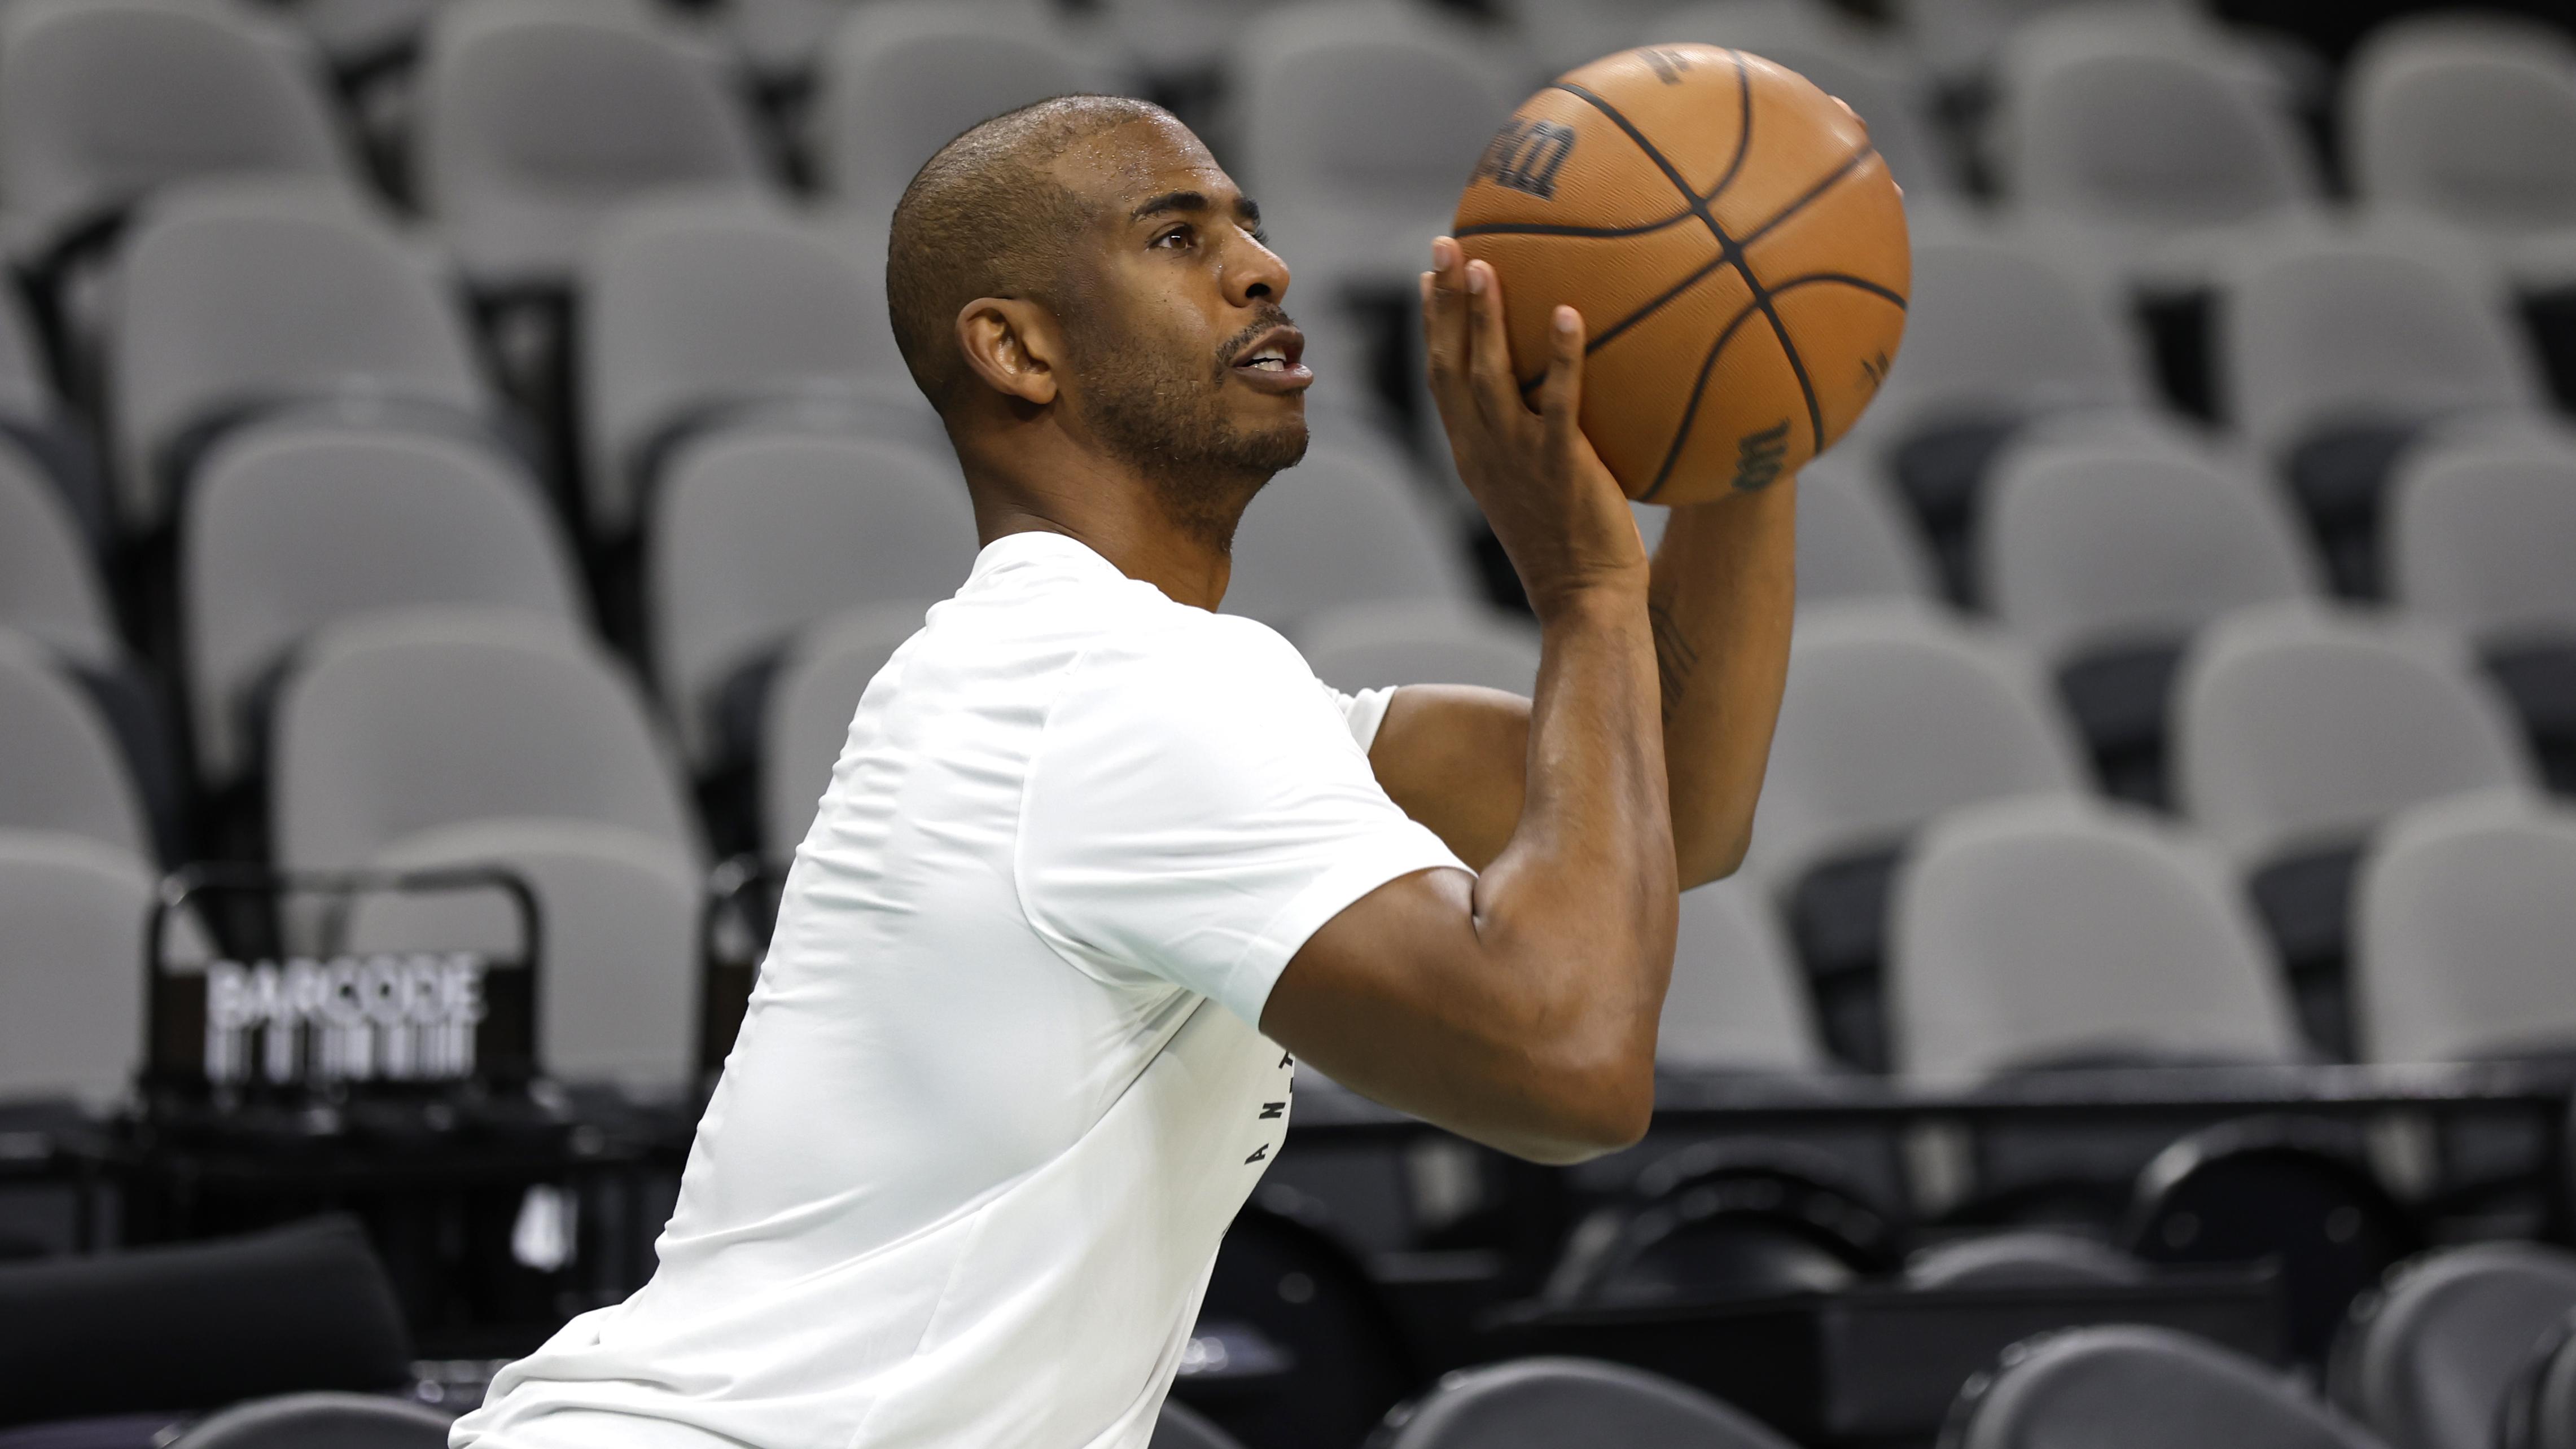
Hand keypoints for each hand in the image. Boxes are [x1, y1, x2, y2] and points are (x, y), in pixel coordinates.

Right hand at [1422, 237, 1647, 620]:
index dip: (1433, 324)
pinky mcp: (1560, 466)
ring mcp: (1517, 457)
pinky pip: (1558, 402)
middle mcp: (1483, 450)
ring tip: (1486, 263)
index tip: (1431, 275)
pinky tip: (1569, 315)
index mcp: (1472, 454)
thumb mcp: (1540, 489)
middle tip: (1444, 243)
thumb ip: (1540, 441)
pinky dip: (1561, 358)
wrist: (1584, 601)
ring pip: (1487, 375)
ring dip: (1483, 317)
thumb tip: (1566, 396)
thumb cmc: (1573, 549)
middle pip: (1448, 363)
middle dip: (1443, 301)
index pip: (1439, 378)